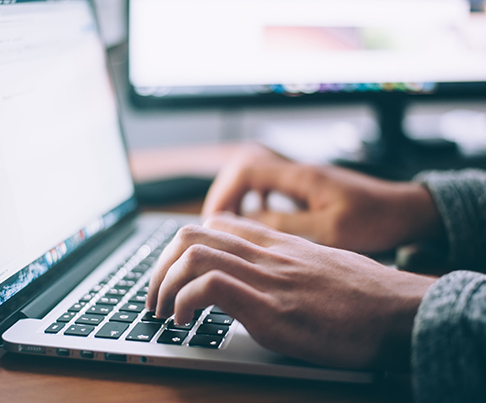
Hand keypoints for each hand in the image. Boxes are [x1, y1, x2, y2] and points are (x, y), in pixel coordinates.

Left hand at [147, 213, 435, 368]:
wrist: (399, 311)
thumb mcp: (319, 265)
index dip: (183, 247)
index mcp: (275, 244)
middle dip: (160, 265)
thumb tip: (263, 275)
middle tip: (155, 295)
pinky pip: (210, 287)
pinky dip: (184, 302)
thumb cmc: (364, 294)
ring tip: (162, 311)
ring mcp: (266, 278)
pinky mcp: (271, 309)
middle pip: (192, 234)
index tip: (174, 273)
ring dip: (163, 284)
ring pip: (193, 254)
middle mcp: (266, 254)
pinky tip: (184, 322)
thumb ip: (286, 262)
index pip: (215, 224)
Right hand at [202, 143, 443, 252]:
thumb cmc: (375, 219)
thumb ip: (288, 225)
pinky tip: (256, 219)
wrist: (405, 211)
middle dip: (224, 195)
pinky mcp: (307, 188)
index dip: (224, 193)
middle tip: (216, 224)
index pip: (246, 170)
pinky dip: (255, 200)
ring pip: (255, 177)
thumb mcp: (331, 230)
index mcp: (301, 176)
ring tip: (229, 223)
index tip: (215, 220)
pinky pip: (269, 187)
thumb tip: (249, 222)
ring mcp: (302, 178)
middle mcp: (298, 172)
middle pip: (244, 168)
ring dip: (238, 197)